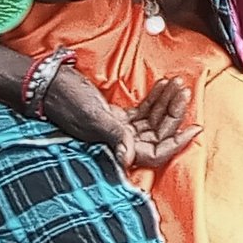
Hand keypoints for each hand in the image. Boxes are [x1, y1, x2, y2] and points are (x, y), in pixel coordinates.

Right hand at [42, 72, 198, 170]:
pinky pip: (142, 111)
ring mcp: (116, 128)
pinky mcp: (113, 115)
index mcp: (113, 146)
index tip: (195, 127)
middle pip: (157, 134)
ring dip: (166, 102)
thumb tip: (127, 159)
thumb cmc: (68, 100)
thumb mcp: (93, 117)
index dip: (177, 142)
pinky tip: (163, 85)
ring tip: (176, 83)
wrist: (47, 83)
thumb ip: (114, 136)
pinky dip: (154, 98)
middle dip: (174, 113)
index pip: (155, 153)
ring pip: (152, 121)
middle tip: (184, 90)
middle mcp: (117, 140)